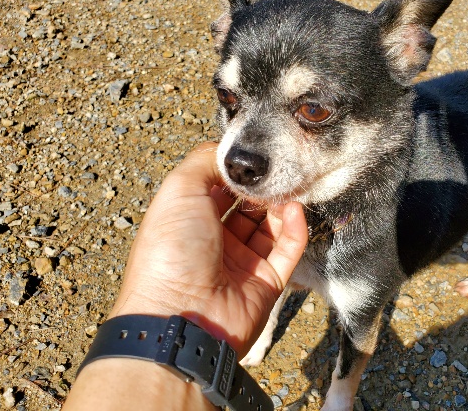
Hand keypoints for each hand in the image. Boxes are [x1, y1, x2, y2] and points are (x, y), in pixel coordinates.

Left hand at [109, 141, 307, 355]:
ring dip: (281, 205)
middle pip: (250, 207)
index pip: (221, 189)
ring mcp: (243, 263)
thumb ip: (204, 162)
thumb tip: (231, 152)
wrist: (181, 315)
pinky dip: (295, 229)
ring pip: (271, 226)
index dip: (237, 174)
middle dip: (264, 189)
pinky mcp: (267, 282)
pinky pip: (288, 250)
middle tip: (279, 171)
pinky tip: (294, 210)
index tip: (254, 158)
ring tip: (289, 188)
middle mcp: (216, 241)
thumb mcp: (178, 191)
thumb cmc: (172, 249)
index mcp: (191, 220)